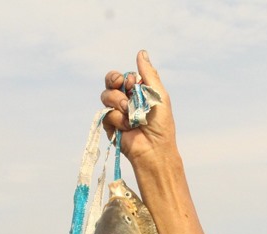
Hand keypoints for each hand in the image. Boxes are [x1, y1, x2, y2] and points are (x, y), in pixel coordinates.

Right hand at [100, 50, 177, 169]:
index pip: (123, 76)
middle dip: (114, 80)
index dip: (125, 78)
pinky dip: (118, 119)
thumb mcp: (158, 94)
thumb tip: (141, 52)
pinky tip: (128, 127)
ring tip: (131, 115)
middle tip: (122, 86)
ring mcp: (116, 112)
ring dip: (118, 102)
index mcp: (137, 92)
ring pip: (106, 96)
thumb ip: (148, 73)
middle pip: (110, 81)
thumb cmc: (160, 124)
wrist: (154, 148)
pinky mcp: (109, 125)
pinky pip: (106, 113)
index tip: (132, 84)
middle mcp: (125, 100)